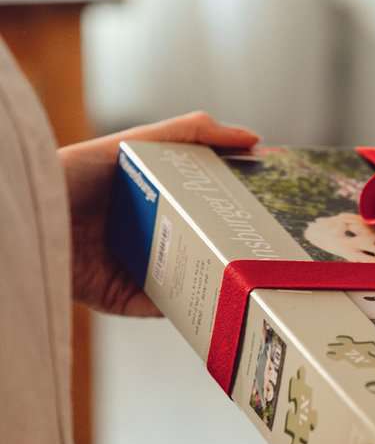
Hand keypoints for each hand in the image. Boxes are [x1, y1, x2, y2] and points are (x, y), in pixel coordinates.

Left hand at [59, 112, 258, 315]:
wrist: (36, 216)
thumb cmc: (73, 174)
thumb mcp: (137, 141)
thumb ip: (191, 132)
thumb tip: (250, 137)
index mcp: (153, 202)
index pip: (205, 207)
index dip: (236, 209)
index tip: (269, 211)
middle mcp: (147, 237)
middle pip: (203, 246)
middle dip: (234, 249)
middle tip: (269, 249)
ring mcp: (137, 271)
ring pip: (190, 281)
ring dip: (216, 282)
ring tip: (250, 278)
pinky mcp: (124, 299)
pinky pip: (165, 310)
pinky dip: (189, 311)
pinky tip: (215, 302)